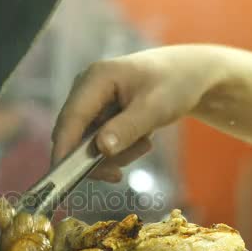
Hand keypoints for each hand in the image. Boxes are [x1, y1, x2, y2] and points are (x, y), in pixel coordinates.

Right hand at [51, 45, 228, 181]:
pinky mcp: (98, 112)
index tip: (63, 176)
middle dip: (98, 157)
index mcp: (96, 78)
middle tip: (121, 172)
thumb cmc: (174, 84)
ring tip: (144, 144)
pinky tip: (139, 142)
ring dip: (114, 153)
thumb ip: (127, 128)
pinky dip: (117, 149)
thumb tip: (101, 149)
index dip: (64, 147)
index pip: (71, 117)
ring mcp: (91, 100)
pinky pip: (97, 140)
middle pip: (74, 134)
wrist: (188, 74)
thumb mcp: (155, 108)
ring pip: (87, 142)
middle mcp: (86, 87)